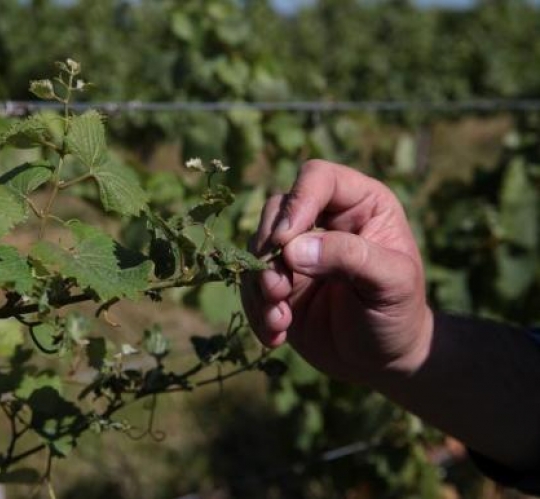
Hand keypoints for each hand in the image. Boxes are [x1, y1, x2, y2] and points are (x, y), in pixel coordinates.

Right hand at [241, 160, 432, 384]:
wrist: (381, 362)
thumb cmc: (398, 315)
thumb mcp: (391, 284)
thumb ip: (349, 257)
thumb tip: (292, 249)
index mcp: (360, 204)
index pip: (318, 178)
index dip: (297, 202)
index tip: (284, 241)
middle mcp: (323, 219)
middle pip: (276, 210)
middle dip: (269, 251)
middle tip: (277, 290)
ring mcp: (296, 250)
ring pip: (257, 247)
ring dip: (260, 286)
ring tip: (279, 322)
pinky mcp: (277, 280)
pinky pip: (249, 282)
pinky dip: (256, 309)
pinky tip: (276, 335)